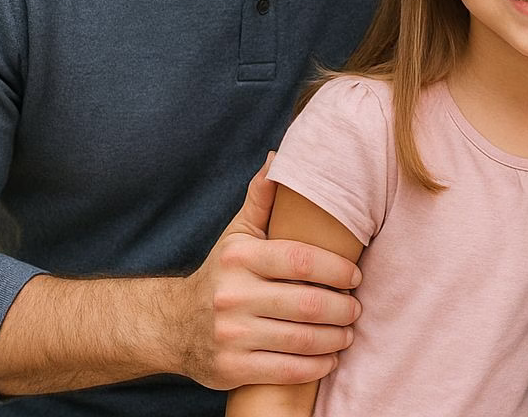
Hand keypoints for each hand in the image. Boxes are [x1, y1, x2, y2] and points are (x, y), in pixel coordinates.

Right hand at [172, 155, 363, 389]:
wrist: (171, 326)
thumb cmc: (220, 274)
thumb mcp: (237, 235)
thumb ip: (261, 199)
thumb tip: (278, 158)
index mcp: (240, 258)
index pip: (301, 260)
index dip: (337, 269)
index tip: (356, 276)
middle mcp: (232, 295)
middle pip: (308, 304)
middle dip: (343, 308)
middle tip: (356, 308)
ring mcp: (231, 335)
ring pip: (301, 339)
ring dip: (335, 338)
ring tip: (348, 333)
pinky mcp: (231, 369)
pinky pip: (287, 370)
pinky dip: (316, 366)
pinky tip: (330, 359)